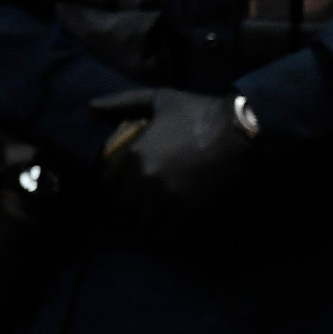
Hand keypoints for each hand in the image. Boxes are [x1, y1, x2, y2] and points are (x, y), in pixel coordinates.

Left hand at [90, 88, 252, 230]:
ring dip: (154, 221)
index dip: (121, 187)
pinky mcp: (189, 213)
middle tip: (150, 202)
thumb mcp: (160, 99)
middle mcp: (144, 182)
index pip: (110, 186)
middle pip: (127, 208)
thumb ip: (123, 102)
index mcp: (133, 156)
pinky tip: (182, 225)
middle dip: (136, 205)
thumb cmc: (201, 112)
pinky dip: (173, 232)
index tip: (133, 187)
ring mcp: (166, 199)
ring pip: (147, 224)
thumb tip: (91, 106)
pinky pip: (171, 234)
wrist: (241, 131)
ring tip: (165, 216)